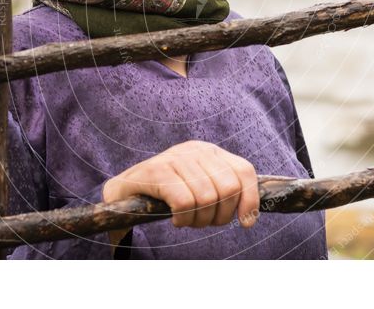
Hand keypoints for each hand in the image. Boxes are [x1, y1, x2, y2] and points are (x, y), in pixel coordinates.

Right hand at [102, 140, 259, 236]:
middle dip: (219, 215)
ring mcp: (175, 157)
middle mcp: (195, 149)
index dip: (250, 199)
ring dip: (198, 220)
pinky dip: (183, 218)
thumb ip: (224, 195)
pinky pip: (184, 202)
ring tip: (186, 220)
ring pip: (207, 198)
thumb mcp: (200, 189)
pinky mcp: (156, 170)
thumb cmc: (167, 195)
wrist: (123, 193)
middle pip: (228, 188)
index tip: (245, 223)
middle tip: (202, 222)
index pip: (244, 171)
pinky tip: (174, 219)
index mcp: (210, 152)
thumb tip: (250, 219)